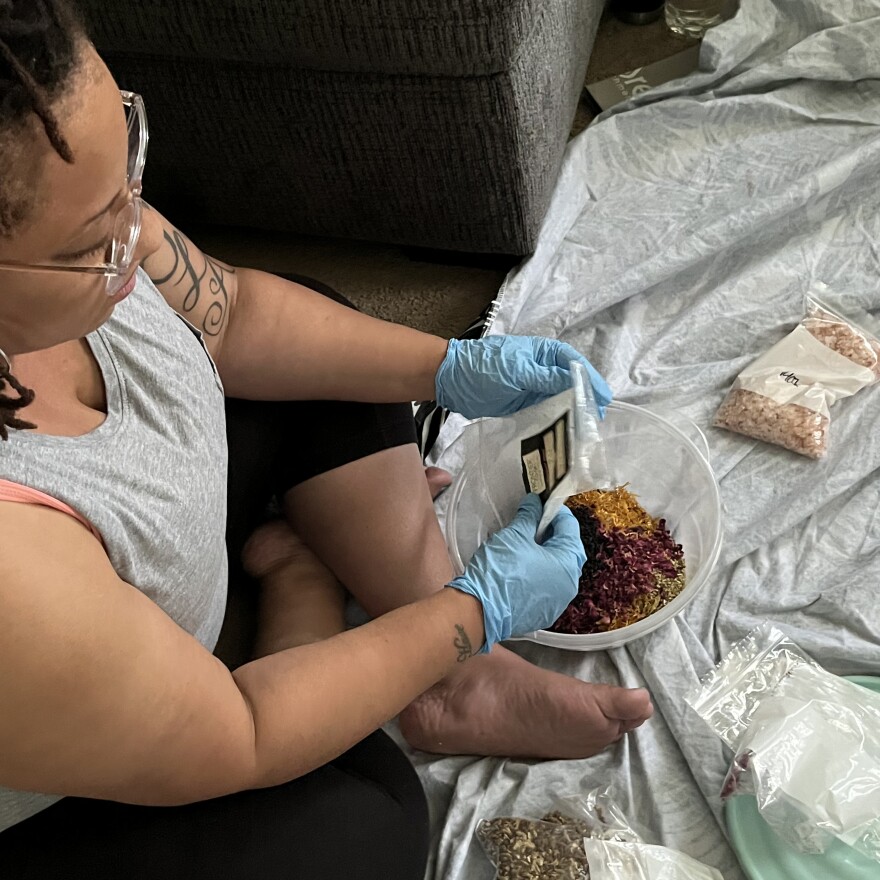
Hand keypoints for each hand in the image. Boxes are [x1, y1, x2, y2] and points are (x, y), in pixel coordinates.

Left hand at [434, 336, 611, 418]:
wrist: (453, 380)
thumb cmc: (483, 367)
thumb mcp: (517, 370)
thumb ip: (546, 378)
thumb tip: (574, 384)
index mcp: (543, 353)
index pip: (574, 364)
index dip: (590, 380)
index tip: (604, 397)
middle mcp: (542, 369)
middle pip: (571, 383)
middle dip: (585, 399)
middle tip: (598, 419)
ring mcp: (534, 387)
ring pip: (560, 399)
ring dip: (573, 412)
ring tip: (586, 430)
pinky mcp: (525, 404)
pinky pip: (546, 412)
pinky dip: (557, 420)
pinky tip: (566, 432)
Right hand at [447, 495, 584, 652]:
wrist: (479, 612)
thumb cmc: (499, 573)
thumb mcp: (514, 536)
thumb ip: (528, 516)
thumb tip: (534, 504)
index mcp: (567, 564)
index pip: (570, 528)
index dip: (555, 512)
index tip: (542, 505)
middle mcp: (568, 585)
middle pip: (566, 550)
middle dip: (551, 533)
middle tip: (532, 523)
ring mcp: (557, 602)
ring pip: (556, 570)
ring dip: (545, 555)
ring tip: (524, 544)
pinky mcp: (542, 613)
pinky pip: (546, 587)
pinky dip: (538, 574)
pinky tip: (520, 567)